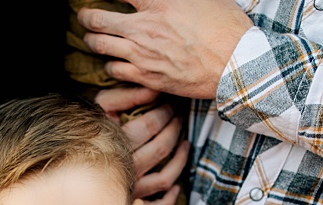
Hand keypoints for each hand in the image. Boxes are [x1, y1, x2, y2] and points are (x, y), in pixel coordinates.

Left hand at [79, 0, 253, 98]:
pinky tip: (115, 61)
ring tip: (95, 39)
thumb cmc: (226, 27)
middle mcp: (144, 28)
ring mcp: (143, 55)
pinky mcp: (148, 78)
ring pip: (100, 46)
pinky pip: (115, 71)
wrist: (238, 66)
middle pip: (97, 20)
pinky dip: (111, 64)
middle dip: (86, 16)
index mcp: (159, 2)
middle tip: (85, 16)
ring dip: (94, 41)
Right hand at [94, 86, 190, 204]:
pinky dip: (169, 198)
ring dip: (180, 159)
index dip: (165, 112)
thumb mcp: (101, 107)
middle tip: (179, 117)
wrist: (62, 167)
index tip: (170, 103)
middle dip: (175, 129)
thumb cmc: (85, 132)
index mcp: (116, 144)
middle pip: (161, 148)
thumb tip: (154, 89)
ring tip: (185, 143)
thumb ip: (127, 96)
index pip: (150, 125)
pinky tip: (175, 185)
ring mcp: (130, 189)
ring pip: (165, 178)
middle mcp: (125, 168)